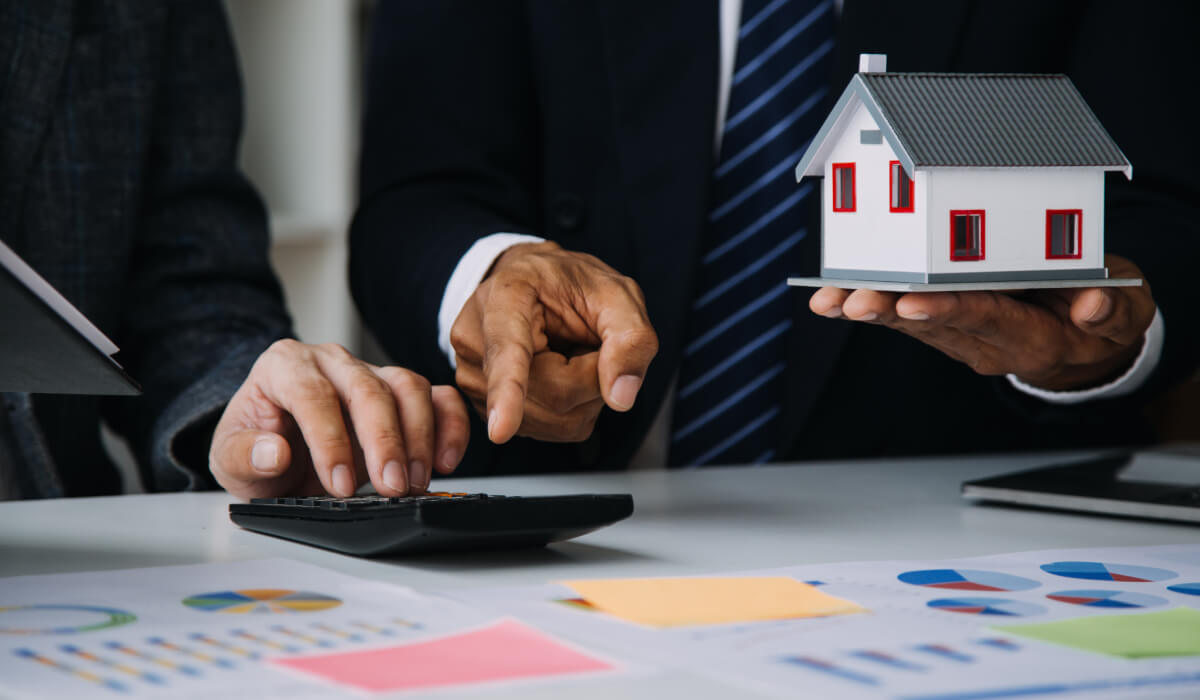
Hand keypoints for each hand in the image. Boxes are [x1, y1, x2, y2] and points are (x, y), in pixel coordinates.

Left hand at [209, 340, 469, 498]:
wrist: (275, 445)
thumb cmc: (256, 446)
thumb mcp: (229, 459)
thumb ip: (245, 455)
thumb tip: (273, 451)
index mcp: (284, 366)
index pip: (312, 394)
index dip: (329, 440)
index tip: (339, 484)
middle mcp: (331, 361)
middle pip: (368, 388)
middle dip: (384, 441)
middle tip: (390, 487)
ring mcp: (371, 372)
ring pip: (408, 386)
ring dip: (419, 437)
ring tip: (414, 483)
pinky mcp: (401, 392)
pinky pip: (438, 397)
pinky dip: (450, 426)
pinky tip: (447, 461)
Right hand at [451, 241, 657, 442]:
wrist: (537, 286)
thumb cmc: (571, 284)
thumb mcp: (617, 293)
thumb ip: (631, 337)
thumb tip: (621, 398)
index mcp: (506, 295)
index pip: (508, 350)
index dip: (508, 391)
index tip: (500, 430)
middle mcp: (476, 337)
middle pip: (552, 395)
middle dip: (592, 378)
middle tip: (590, 343)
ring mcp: (473, 376)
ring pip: (552, 418)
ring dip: (582, 396)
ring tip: (570, 354)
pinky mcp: (484, 406)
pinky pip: (548, 428)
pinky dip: (570, 408)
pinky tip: (559, 374)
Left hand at [809, 255, 1154, 390]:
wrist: (1085, 340)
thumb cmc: (1105, 316)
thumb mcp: (1127, 311)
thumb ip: (1114, 311)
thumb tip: (1093, 307)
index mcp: (1031, 338)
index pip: (986, 320)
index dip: (948, 309)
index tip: (912, 301)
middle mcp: (986, 343)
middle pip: (934, 325)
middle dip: (891, 312)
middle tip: (854, 303)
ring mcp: (960, 336)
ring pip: (908, 323)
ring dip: (868, 310)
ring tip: (828, 302)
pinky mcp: (942, 324)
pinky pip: (901, 316)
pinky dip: (866, 306)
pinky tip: (827, 300)